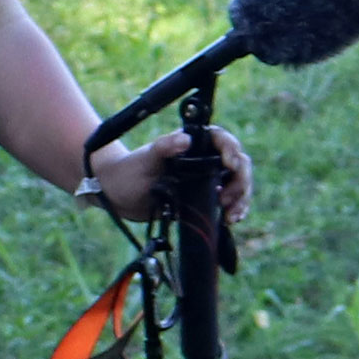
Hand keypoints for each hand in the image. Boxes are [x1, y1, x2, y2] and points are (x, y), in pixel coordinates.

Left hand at [91, 125, 247, 223]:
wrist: (118, 196)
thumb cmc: (129, 171)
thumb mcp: (146, 159)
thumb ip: (164, 147)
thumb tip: (185, 139)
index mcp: (193, 143)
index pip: (222, 140)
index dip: (231, 150)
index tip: (229, 164)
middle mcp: (204, 159)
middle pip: (237, 164)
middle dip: (240, 181)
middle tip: (226, 197)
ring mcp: (206, 180)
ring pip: (236, 185)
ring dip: (240, 199)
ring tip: (231, 214)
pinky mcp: (204, 199)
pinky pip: (228, 203)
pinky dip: (234, 210)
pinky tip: (231, 219)